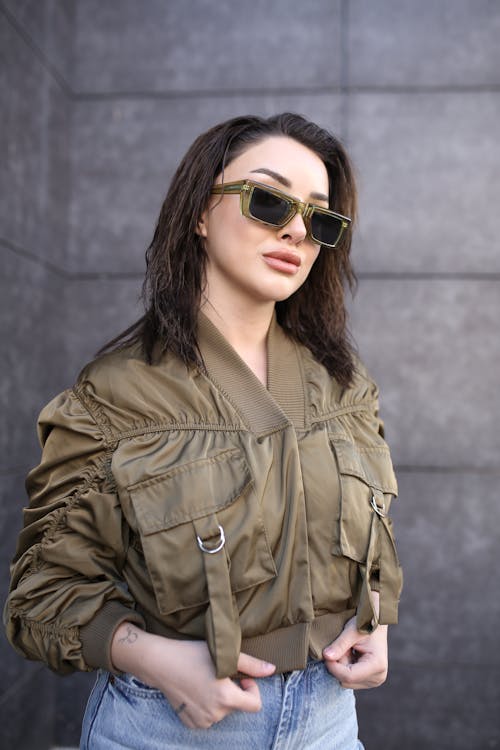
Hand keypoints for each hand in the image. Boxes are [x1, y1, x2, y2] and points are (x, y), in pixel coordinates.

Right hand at [111, 623, 274, 728]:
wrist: (161, 663)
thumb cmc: (192, 654)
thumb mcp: (224, 655)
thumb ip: (251, 664)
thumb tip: (272, 669)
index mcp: (226, 699)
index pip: (255, 705)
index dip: (252, 690)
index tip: (242, 677)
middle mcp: (215, 715)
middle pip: (236, 706)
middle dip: (233, 691)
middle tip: (218, 673)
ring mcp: (202, 721)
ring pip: (221, 711)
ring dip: (219, 698)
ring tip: (204, 680)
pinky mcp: (190, 723)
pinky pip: (207, 717)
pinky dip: (206, 706)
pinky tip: (195, 690)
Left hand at [322, 614, 387, 689]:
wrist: (375, 622)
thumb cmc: (364, 624)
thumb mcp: (351, 631)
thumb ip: (339, 645)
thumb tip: (326, 657)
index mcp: (377, 665)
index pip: (349, 676)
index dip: (333, 667)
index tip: (325, 653)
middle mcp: (378, 677)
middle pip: (347, 680)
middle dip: (338, 665)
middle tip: (342, 647)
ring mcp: (375, 681)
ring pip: (346, 681)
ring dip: (341, 666)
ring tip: (348, 650)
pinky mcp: (369, 680)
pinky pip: (349, 679)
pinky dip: (345, 667)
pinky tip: (351, 655)